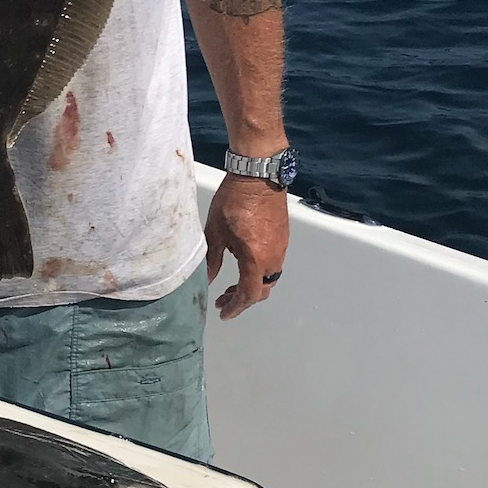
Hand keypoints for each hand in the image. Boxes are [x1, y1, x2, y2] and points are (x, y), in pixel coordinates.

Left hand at [204, 175, 288, 319]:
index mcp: (256, 259)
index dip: (236, 307)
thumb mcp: (215, 232)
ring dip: (251, 285)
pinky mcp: (282, 237)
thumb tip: (205, 280)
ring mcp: (281, 247)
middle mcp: (273, 257)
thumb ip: (211, 260)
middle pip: (262, 290)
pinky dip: (258, 272)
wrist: (258, 174)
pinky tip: (242, 263)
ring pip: (269, 278)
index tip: (224, 313)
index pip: (249, 294)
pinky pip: (273, 263)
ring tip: (231, 285)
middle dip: (242, 299)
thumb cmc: (235, 200)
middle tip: (223, 300)